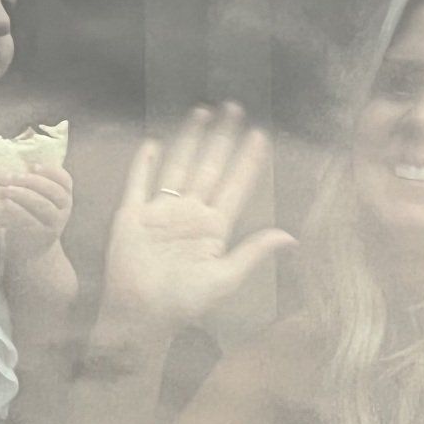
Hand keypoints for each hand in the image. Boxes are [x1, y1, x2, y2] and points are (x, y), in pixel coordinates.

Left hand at [0, 164, 72, 264]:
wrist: (33, 250)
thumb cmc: (32, 216)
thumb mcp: (40, 199)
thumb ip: (36, 183)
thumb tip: (17, 156)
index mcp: (65, 196)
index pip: (65, 179)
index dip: (50, 171)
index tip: (32, 166)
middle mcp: (65, 209)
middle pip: (54, 191)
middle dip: (34, 181)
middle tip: (13, 176)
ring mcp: (55, 223)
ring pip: (43, 205)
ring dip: (24, 195)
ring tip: (6, 189)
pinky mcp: (41, 235)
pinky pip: (30, 220)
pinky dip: (17, 210)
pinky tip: (5, 203)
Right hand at [101, 103, 294, 332]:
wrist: (140, 315)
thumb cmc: (183, 304)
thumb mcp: (225, 279)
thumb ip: (253, 253)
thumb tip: (290, 237)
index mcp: (214, 228)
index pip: (236, 185)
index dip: (248, 160)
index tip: (260, 135)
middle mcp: (190, 214)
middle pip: (210, 166)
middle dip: (223, 137)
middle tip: (234, 107)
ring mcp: (161, 212)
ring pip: (178, 165)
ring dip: (190, 139)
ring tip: (202, 112)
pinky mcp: (133, 216)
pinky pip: (139, 183)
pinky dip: (144, 163)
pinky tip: (153, 143)